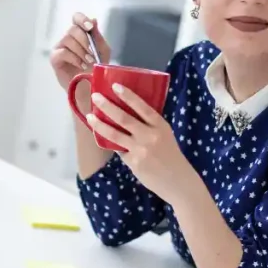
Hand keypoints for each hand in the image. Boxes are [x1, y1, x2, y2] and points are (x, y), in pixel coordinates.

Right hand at [49, 12, 111, 90]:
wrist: (91, 86)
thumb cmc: (96, 67)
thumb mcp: (102, 50)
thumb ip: (97, 36)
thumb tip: (93, 19)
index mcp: (80, 33)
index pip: (76, 18)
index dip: (82, 19)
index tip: (89, 27)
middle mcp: (68, 38)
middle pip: (73, 29)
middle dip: (85, 41)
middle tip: (92, 53)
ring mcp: (60, 47)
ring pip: (68, 40)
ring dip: (81, 51)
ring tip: (89, 62)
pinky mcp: (55, 58)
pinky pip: (63, 52)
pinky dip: (74, 58)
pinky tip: (81, 65)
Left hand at [86, 83, 194, 204]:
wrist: (177, 181)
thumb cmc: (170, 154)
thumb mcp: (165, 134)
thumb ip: (149, 125)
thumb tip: (125, 115)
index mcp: (160, 125)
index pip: (143, 107)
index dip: (128, 96)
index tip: (115, 86)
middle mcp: (150, 136)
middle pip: (124, 118)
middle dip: (107, 106)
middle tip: (95, 97)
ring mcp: (140, 150)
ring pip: (115, 134)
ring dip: (100, 124)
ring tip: (90, 116)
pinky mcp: (133, 162)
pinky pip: (118, 150)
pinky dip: (111, 143)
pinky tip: (102, 137)